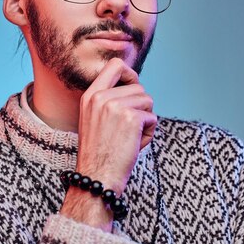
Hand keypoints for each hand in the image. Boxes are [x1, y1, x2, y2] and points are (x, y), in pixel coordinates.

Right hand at [59, 58, 156, 229]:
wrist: (96, 178)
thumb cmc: (99, 153)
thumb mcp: (93, 119)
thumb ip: (108, 101)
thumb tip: (135, 87)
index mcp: (90, 96)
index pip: (115, 65)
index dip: (130, 74)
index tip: (133, 87)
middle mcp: (101, 97)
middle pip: (138, 87)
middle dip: (141, 107)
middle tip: (130, 128)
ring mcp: (115, 106)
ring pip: (148, 101)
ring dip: (146, 120)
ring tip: (131, 138)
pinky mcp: (131, 118)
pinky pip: (153, 118)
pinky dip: (149, 133)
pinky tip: (135, 145)